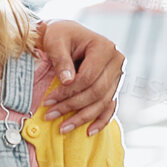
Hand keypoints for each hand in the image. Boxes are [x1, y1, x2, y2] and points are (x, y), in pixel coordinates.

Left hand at [38, 20, 124, 134]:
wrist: (65, 34)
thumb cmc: (58, 34)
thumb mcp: (55, 39)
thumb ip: (61, 58)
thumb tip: (67, 81)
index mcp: (105, 48)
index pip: (88, 77)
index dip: (68, 91)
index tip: (48, 100)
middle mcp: (117, 63)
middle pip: (96, 92)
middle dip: (72, 106)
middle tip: (50, 115)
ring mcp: (118, 76)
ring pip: (103, 102)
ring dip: (83, 117)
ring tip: (63, 128)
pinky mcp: (114, 86)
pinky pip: (110, 106)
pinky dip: (101, 120)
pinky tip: (89, 131)